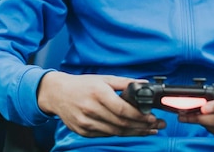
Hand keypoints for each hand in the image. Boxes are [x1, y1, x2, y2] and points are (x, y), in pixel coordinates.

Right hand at [36, 71, 165, 137]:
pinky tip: (131, 131)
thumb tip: (145, 84)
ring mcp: (86, 122)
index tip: (153, 117)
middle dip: (142, 126)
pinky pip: (106, 135)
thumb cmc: (81, 85)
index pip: (123, 110)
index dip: (140, 116)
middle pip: (121, 123)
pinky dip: (120, 134)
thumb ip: (125, 82)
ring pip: (115, 132)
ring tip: (149, 130)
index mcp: (98, 94)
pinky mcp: (83, 131)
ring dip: (135, 132)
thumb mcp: (103, 79)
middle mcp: (91, 109)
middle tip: (157, 125)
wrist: (57, 93)